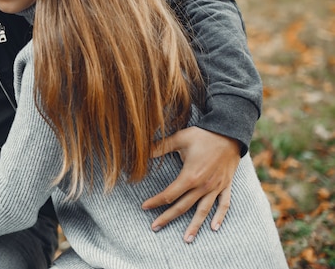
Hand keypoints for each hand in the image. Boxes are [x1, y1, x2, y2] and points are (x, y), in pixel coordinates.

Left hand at [142, 126, 239, 242]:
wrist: (230, 132)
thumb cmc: (203, 135)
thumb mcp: (180, 138)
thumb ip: (160, 147)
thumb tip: (143, 151)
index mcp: (190, 176)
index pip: (169, 195)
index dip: (155, 202)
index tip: (144, 207)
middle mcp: (203, 186)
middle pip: (182, 207)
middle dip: (167, 218)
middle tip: (155, 227)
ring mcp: (215, 187)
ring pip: (203, 211)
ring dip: (194, 226)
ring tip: (186, 239)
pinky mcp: (226, 185)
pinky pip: (224, 204)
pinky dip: (219, 216)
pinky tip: (214, 228)